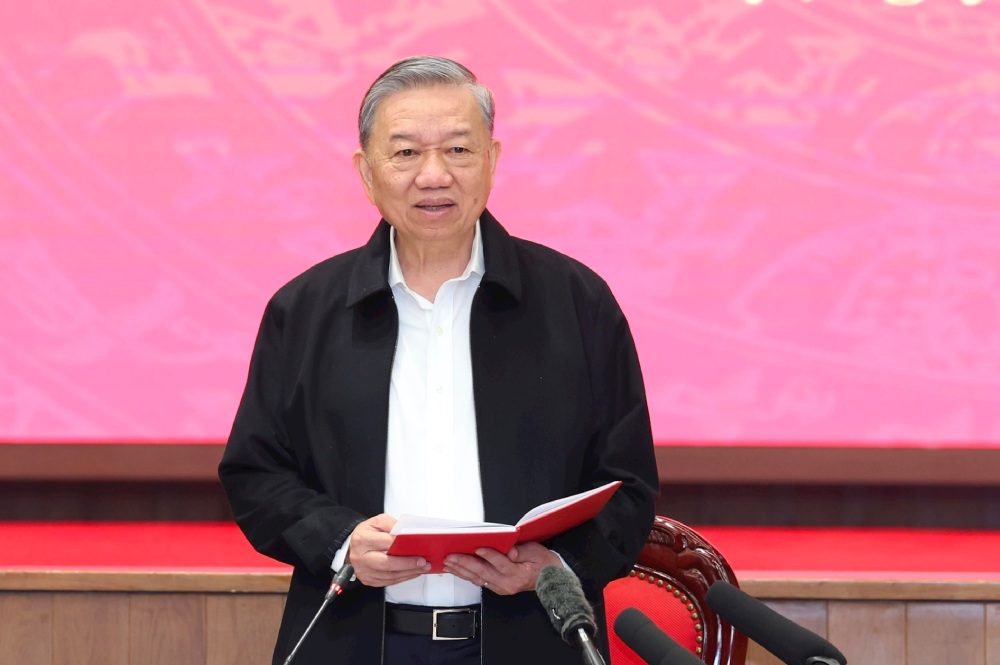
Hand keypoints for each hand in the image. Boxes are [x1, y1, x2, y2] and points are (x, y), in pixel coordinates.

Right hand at [347, 514, 430, 586]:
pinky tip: (412, 572)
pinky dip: (402, 578)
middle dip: (407, 563)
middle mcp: (360, 557)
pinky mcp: (368, 580)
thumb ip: (391, 524)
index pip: (385, 542)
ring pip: (389, 575)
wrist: (353, 547)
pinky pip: (388, 582)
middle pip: (386, 563)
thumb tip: (406, 532)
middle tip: (422, 561)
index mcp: (362, 539)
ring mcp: (363, 571)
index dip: (402, 544)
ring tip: (422, 567)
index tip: (416, 545)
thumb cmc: (367, 534)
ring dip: (408, 572)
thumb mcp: (377, 522)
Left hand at [442, 541, 561, 594]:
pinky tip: (456, 569)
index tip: (478, 548)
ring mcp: (500, 587)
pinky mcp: (496, 587)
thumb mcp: (535, 552)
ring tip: (448, 563)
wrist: (548, 579)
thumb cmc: (542, 563)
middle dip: (465, 563)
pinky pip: (478, 581)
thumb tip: (509, 551)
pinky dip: (466, 575)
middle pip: (483, 573)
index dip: (489, 555)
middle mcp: (507, 583)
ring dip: (461, 570)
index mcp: (518, 573)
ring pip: (477, 579)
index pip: (501, 564)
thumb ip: (522, 551)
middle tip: (451, 556)